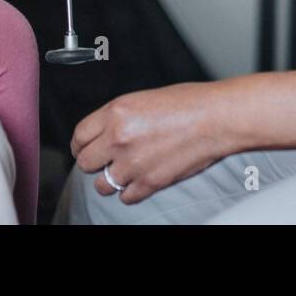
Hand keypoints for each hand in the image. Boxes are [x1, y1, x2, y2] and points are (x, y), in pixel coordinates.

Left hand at [70, 83, 230, 203]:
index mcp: (115, 112)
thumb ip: (118, 117)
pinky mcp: (150, 182)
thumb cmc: (187, 103)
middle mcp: (119, 138)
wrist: (216, 118)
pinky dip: (130, 191)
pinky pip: (125, 197)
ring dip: (110, 180)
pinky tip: (140, 179)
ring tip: (123, 171)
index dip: (80, 144)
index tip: (85, 148)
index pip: (79, 136)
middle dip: (93, 162)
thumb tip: (103, 131)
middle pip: (85, 162)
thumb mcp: (142, 99)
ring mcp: (133, 163)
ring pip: (102, 184)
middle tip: (103, 160)